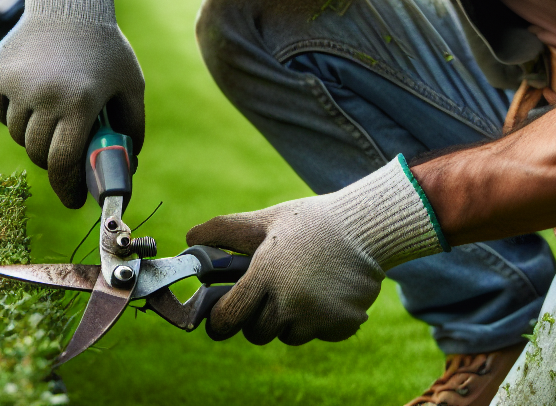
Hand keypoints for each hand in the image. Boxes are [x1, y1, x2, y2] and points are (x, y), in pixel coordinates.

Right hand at [0, 0, 144, 207]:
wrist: (67, 3)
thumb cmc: (104, 48)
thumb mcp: (130, 85)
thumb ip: (133, 129)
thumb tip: (127, 169)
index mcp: (81, 101)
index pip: (64, 164)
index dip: (67, 189)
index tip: (73, 202)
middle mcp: (45, 95)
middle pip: (38, 154)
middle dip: (52, 162)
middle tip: (64, 153)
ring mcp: (17, 85)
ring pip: (18, 135)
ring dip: (34, 135)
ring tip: (52, 114)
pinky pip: (0, 113)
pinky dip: (12, 114)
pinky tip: (31, 96)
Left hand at [186, 157, 443, 345]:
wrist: (366, 227)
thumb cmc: (309, 222)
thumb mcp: (264, 220)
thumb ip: (224, 231)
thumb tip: (189, 242)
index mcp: (265, 274)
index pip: (227, 318)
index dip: (219, 319)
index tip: (220, 315)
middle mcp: (289, 301)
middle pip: (256, 333)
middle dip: (255, 319)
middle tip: (265, 296)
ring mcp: (317, 317)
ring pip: (287, 336)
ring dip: (287, 320)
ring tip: (300, 288)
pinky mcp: (341, 325)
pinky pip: (318, 335)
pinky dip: (318, 321)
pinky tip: (325, 294)